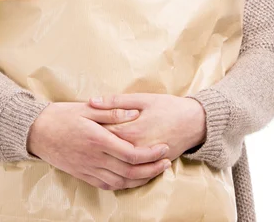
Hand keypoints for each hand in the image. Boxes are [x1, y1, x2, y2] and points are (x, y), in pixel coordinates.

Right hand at [27, 102, 171, 190]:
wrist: (37, 131)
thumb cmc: (62, 115)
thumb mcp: (88, 108)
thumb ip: (113, 111)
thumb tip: (136, 113)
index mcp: (97, 139)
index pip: (130, 153)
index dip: (150, 154)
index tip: (163, 148)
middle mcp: (94, 158)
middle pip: (129, 171)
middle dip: (151, 169)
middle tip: (166, 162)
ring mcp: (87, 169)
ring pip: (120, 182)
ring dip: (140, 180)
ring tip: (154, 172)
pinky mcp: (82, 174)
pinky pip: (106, 185)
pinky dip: (122, 185)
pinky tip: (131, 179)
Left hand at [88, 94, 206, 161]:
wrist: (194, 123)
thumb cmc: (168, 107)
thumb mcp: (142, 98)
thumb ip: (116, 101)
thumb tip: (92, 100)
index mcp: (131, 130)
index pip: (101, 134)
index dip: (88, 130)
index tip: (79, 125)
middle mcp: (135, 149)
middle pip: (106, 151)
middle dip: (93, 146)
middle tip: (82, 138)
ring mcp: (143, 161)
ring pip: (117, 166)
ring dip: (104, 160)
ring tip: (94, 151)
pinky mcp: (150, 167)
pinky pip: (130, 175)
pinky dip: (118, 171)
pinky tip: (110, 165)